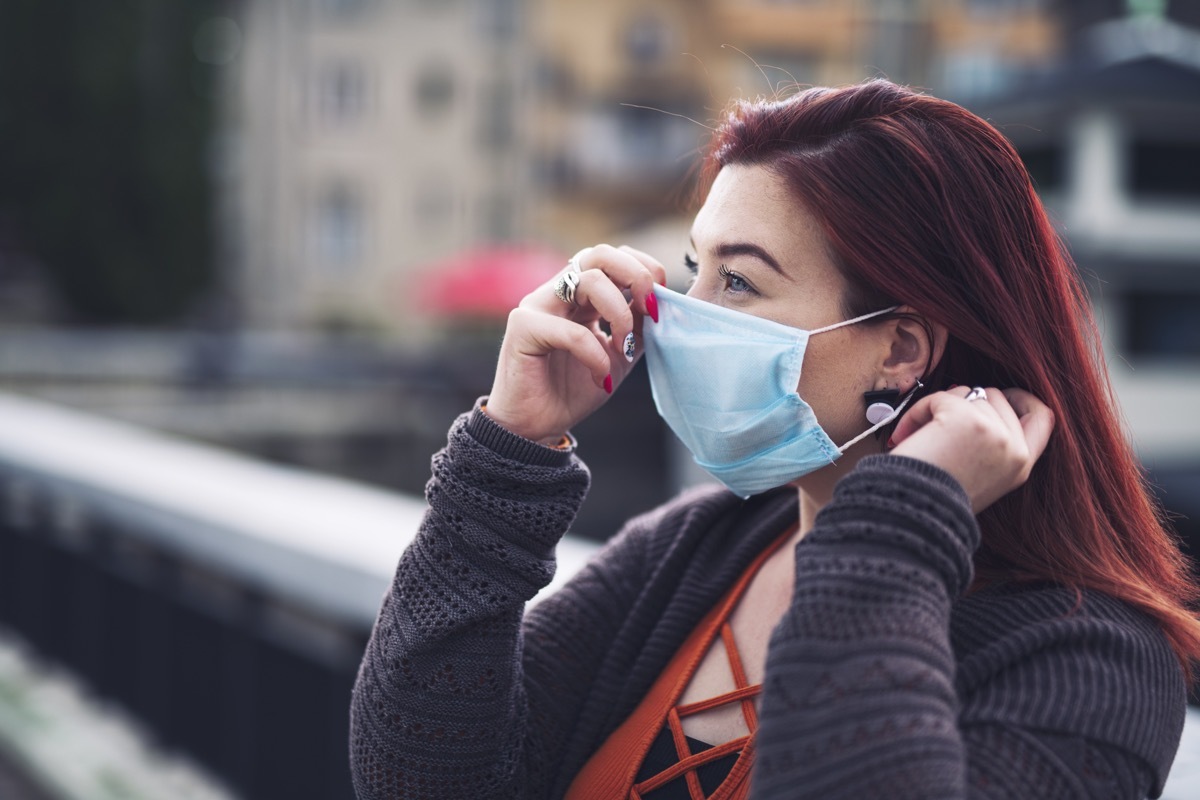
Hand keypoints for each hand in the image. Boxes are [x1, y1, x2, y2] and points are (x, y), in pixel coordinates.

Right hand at [484, 244, 665, 443]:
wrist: (536, 428)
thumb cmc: (572, 391)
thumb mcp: (618, 355)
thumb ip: (638, 327)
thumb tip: (662, 301)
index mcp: (580, 295)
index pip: (613, 257)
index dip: (643, 269)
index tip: (658, 304)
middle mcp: (558, 293)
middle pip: (600, 253)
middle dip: (635, 276)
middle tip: (649, 310)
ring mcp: (537, 305)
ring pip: (588, 281)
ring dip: (620, 315)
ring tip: (623, 350)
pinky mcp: (523, 327)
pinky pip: (572, 332)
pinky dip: (596, 355)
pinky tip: (601, 378)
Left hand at [888, 386, 1054, 513]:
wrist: (912, 512)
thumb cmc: (934, 499)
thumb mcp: (982, 478)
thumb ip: (993, 446)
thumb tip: (979, 400)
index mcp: (1021, 466)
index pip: (1042, 417)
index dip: (1023, 398)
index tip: (1001, 394)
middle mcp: (1013, 448)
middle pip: (995, 396)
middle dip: (964, 402)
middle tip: (939, 423)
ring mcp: (993, 431)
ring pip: (966, 393)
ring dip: (937, 408)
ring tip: (920, 437)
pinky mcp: (966, 418)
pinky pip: (940, 397)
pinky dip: (917, 411)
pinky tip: (906, 434)